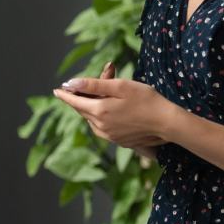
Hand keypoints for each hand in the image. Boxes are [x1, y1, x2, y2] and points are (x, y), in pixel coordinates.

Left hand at [52, 62, 173, 149]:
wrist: (166, 123)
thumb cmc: (146, 100)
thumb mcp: (120, 86)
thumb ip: (93, 84)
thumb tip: (70, 83)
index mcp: (99, 110)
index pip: (75, 101)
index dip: (65, 95)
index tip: (56, 90)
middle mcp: (100, 126)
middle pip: (84, 109)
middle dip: (84, 95)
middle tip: (91, 83)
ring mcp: (108, 136)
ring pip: (92, 118)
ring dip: (93, 106)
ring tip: (103, 94)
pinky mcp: (117, 141)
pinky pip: (101, 127)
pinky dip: (101, 117)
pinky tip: (110, 110)